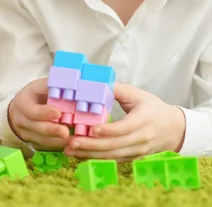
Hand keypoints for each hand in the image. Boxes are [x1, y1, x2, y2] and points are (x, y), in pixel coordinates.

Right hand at [8, 78, 71, 149]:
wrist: (21, 110)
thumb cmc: (35, 95)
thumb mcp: (40, 86)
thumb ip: (53, 84)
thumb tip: (72, 81)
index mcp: (22, 103)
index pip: (30, 110)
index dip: (43, 113)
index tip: (58, 113)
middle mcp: (21, 120)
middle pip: (36, 127)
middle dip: (52, 130)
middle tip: (66, 132)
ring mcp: (26, 133)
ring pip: (42, 140)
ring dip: (58, 141)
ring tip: (74, 140)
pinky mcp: (33, 142)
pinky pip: (47, 146)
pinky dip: (59, 145)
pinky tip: (71, 144)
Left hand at [64, 83, 185, 161]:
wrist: (173, 128)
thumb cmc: (152, 108)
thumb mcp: (138, 94)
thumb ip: (117, 89)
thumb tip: (95, 83)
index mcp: (145, 119)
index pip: (126, 128)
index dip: (109, 130)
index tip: (91, 129)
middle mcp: (142, 138)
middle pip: (116, 145)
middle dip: (92, 145)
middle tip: (72, 142)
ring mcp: (138, 151)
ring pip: (113, 155)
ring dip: (90, 154)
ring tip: (70, 150)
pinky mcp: (133, 158)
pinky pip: (113, 160)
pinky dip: (96, 159)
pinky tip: (80, 155)